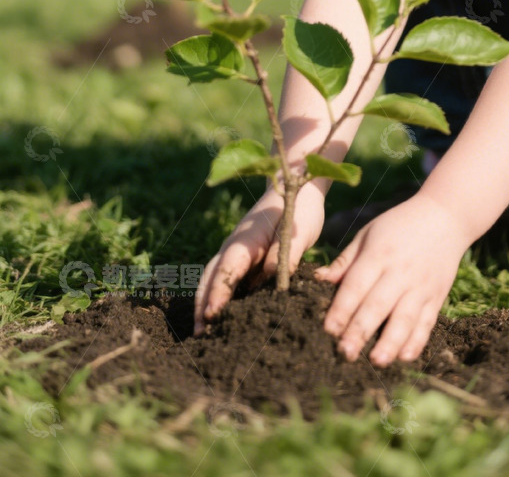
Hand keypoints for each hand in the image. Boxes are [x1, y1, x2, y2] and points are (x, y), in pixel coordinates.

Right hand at [194, 181, 325, 334]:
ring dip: (205, 302)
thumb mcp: (298, 230)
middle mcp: (235, 247)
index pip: (227, 268)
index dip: (218, 292)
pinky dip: (218, 297)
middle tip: (198, 333)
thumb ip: (285, 253)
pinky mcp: (244, 260)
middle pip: (211, 276)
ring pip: (214, 278)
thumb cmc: (298, 208)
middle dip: (202, 303)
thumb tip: (271, 277)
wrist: (295, 188)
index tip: (211, 315)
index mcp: (247, 239)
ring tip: (201, 332)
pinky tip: (220, 317)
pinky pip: (226, 280)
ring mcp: (236, 253)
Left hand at [313, 191, 470, 366]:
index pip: (356, 285)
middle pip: (378, 305)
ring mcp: (421, 286)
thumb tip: (318, 280)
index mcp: (379, 254)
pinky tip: (404, 357)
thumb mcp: (369, 233)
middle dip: (360, 330)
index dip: (342, 309)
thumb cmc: (399, 225)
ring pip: (405, 318)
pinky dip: (417, 341)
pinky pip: (427, 322)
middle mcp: (401, 272)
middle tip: (345, 353)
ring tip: (376, 361)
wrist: (445, 217)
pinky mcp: (437, 296)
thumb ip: (346, 261)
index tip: (328, 330)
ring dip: (390, 342)